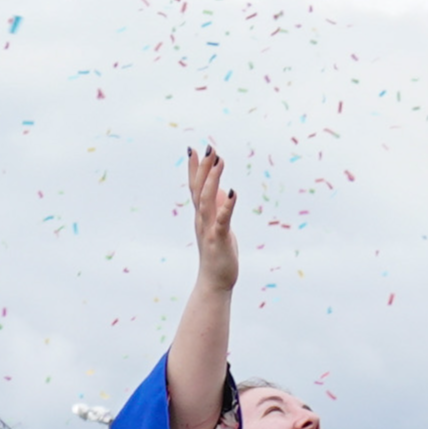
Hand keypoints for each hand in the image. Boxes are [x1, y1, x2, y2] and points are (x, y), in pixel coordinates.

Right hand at [185, 144, 237, 292]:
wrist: (214, 281)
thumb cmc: (218, 255)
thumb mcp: (219, 227)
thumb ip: (219, 208)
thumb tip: (223, 190)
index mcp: (201, 216)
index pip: (195, 188)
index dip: (194, 169)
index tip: (194, 149)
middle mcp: (201, 219)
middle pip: (199, 189)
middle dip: (204, 168)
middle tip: (208, 147)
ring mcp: (208, 228)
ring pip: (207, 199)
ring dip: (212, 179)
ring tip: (219, 160)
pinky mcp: (219, 239)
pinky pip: (223, 219)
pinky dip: (227, 205)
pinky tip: (233, 191)